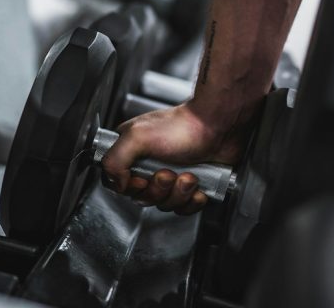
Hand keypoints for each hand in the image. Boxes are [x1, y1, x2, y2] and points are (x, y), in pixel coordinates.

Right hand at [101, 104, 244, 214]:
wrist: (219, 125)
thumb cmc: (183, 126)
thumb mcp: (137, 137)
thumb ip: (114, 160)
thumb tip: (117, 183)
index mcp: (133, 152)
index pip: (117, 182)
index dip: (130, 187)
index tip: (142, 180)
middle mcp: (150, 164)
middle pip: (142, 197)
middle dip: (158, 189)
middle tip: (168, 173)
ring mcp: (171, 175)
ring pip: (165, 203)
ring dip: (178, 193)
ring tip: (188, 175)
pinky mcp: (191, 185)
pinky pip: (185, 207)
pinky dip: (192, 200)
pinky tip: (199, 185)